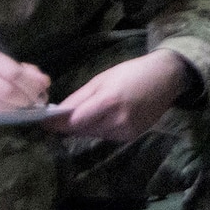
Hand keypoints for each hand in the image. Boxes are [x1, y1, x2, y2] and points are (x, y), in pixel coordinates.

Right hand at [0, 44, 51, 115]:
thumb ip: (22, 69)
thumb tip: (44, 81)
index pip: (14, 72)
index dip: (32, 84)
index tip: (42, 90)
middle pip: (8, 90)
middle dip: (27, 99)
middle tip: (35, 103)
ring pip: (0, 105)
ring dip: (18, 110)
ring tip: (25, 108)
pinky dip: (5, 115)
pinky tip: (10, 112)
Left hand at [54, 50, 190, 142]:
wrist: (167, 78)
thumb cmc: (133, 72)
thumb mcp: (102, 78)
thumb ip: (79, 98)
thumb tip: (56, 113)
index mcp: (108, 102)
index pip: (73, 122)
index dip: (56, 124)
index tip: (42, 122)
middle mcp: (117, 121)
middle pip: (82, 130)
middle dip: (70, 124)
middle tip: (62, 116)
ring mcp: (126, 132)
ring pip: (93, 134)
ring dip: (86, 126)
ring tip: (88, 112)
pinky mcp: (132, 136)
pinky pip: (107, 135)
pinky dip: (101, 128)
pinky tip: (106, 116)